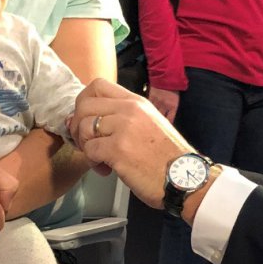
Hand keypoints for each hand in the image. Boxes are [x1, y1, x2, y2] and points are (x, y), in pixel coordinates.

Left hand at [70, 79, 192, 208]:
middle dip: (77, 126)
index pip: (98, 85)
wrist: (185, 178)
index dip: (84, 102)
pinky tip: (106, 169)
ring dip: (85, 147)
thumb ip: (121, 117)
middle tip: (86, 143)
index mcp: (136, 102)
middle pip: (84, 104)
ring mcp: (124, 129)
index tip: (86, 120)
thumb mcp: (149, 123)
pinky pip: (89, 150)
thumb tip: (83, 120)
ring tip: (100, 160)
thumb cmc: (167, 157)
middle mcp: (129, 110)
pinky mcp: (118, 150)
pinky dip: (93, 162)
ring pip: (84, 127)